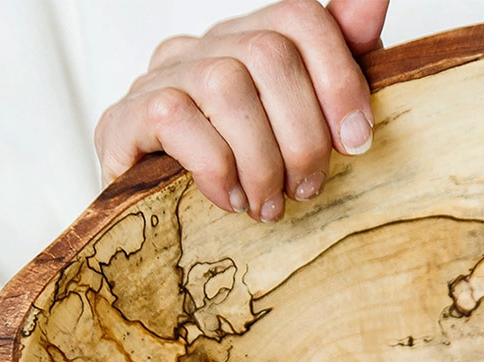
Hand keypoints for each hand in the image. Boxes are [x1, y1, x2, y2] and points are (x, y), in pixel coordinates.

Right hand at [95, 0, 387, 221]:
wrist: (159, 219)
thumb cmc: (247, 171)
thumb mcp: (308, 125)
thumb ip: (342, 61)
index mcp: (252, 40)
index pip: (301, 19)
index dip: (339, 78)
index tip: (357, 142)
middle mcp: (205, 45)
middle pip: (269, 53)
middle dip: (303, 134)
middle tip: (308, 188)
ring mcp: (162, 76)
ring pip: (226, 86)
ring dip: (261, 159)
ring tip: (269, 204)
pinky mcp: (125, 115)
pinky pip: (176, 120)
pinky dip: (215, 168)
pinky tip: (229, 199)